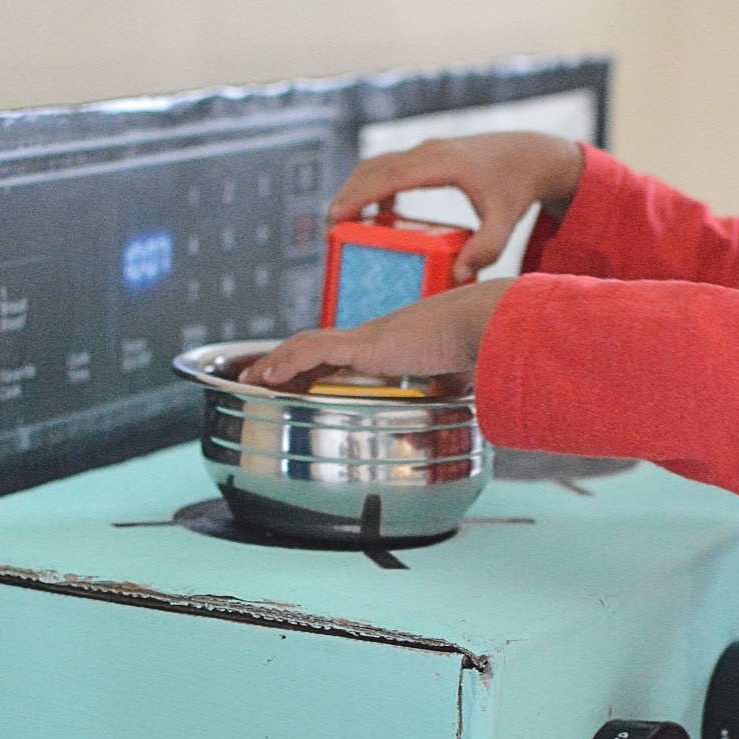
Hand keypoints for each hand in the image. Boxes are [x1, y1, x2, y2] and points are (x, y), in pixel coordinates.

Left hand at [241, 279, 514, 386]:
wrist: (488, 324)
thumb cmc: (484, 346)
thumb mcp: (463, 375)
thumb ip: (457, 389)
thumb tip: (476, 414)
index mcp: (396, 343)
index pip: (347, 350)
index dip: (321, 364)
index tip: (304, 379)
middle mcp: (376, 335)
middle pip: (319, 345)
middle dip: (287, 362)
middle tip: (261, 378)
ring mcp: (368, 337)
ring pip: (307, 344)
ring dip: (276, 361)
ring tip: (251, 378)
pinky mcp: (364, 344)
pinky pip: (312, 350)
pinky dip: (285, 361)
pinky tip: (265, 376)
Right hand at [330, 132, 584, 280]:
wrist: (531, 154)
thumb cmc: (518, 187)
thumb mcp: (506, 221)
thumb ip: (487, 249)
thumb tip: (460, 275)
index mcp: (442, 164)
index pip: (388, 176)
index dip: (358, 195)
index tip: (334, 217)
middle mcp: (429, 152)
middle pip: (373, 168)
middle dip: (347, 196)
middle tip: (330, 231)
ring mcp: (426, 151)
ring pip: (378, 166)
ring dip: (357, 190)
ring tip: (344, 225)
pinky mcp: (427, 156)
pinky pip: (391, 168)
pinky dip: (375, 188)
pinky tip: (378, 217)